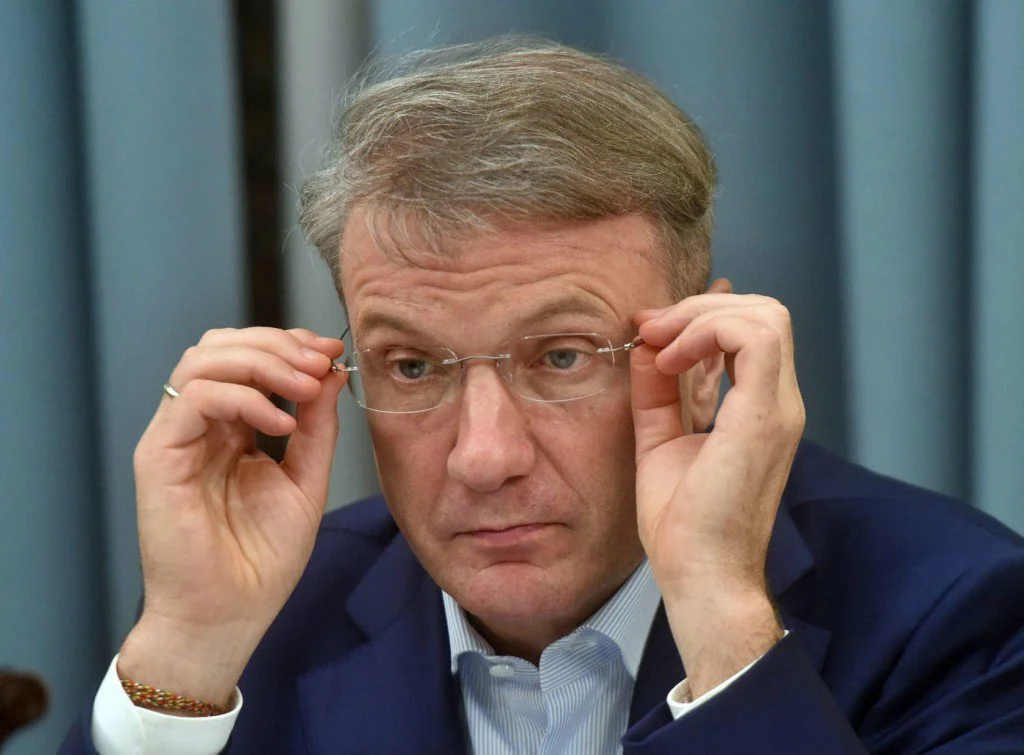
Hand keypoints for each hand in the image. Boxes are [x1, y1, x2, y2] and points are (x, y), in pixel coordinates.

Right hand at [118, 327, 344, 706]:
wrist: (229, 616)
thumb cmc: (262, 559)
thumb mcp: (306, 480)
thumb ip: (317, 425)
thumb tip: (331, 370)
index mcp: (231, 428)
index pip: (247, 358)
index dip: (289, 345)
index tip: (333, 352)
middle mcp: (199, 426)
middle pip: (221, 346)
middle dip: (277, 343)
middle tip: (320, 362)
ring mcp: (175, 437)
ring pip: (202, 361)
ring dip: (262, 362)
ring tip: (305, 386)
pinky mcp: (158, 456)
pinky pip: (196, 399)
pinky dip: (244, 398)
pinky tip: (281, 424)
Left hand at [631, 286, 804, 696]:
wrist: (700, 576)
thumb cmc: (683, 524)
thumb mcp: (660, 439)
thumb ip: (658, 391)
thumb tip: (647, 344)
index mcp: (760, 408)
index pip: (749, 331)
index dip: (698, 316)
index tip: (649, 331)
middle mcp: (779, 403)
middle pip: (762, 311)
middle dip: (701, 306)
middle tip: (654, 330)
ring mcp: (777, 409)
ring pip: (765, 315)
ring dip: (704, 315)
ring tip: (662, 345)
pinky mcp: (763, 418)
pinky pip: (754, 339)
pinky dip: (707, 333)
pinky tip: (670, 360)